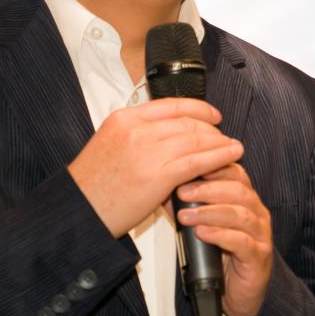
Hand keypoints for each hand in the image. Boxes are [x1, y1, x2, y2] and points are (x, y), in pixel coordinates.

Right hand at [69, 99, 243, 238]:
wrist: (79, 211)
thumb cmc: (92, 186)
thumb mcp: (109, 145)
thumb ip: (137, 135)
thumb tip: (168, 138)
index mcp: (124, 119)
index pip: (171, 105)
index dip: (198, 108)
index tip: (213, 115)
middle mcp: (136, 130)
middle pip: (187, 122)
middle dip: (212, 130)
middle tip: (224, 138)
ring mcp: (147, 152)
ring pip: (195, 139)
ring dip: (220, 143)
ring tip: (234, 148)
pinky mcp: (158, 176)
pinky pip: (197, 161)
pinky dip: (218, 158)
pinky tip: (230, 157)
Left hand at [174, 162, 272, 315]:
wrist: (238, 292)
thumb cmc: (223, 255)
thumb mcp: (205, 225)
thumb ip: (190, 207)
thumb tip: (165, 192)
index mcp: (246, 201)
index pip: (235, 174)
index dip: (215, 167)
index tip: (191, 165)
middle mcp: (257, 214)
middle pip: (239, 191)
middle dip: (208, 188)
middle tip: (182, 192)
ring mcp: (260, 235)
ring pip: (241, 215)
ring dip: (210, 212)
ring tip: (186, 216)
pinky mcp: (258, 257)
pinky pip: (242, 242)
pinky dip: (220, 235)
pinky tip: (203, 233)